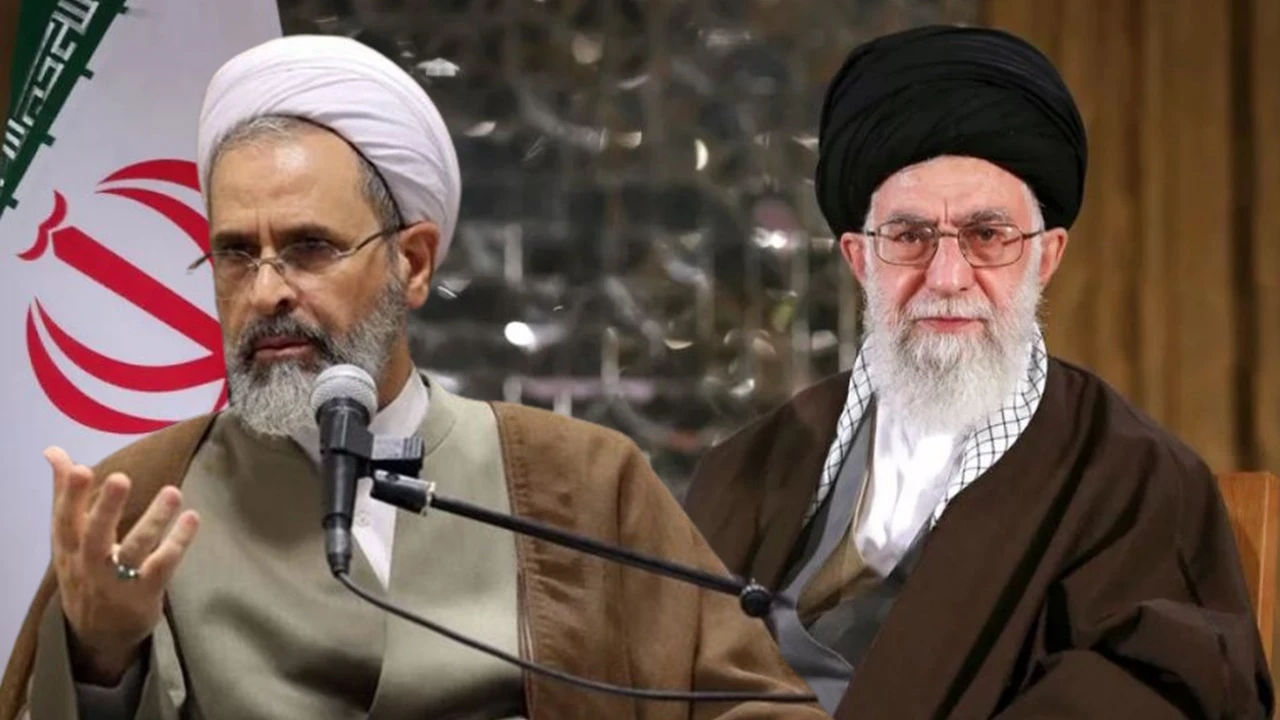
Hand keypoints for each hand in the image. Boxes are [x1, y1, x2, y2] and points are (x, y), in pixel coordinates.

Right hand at [45, 446, 199, 684]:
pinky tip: (192, 519)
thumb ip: (66, 494)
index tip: (80, 467)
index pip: (64, 520)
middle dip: (106, 508)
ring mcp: (117, 582)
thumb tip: (54, 451)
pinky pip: (163, 566)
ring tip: (173, 492)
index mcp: (68, 549)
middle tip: (121, 478)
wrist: (98, 636)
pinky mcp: (145, 594)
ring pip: (135, 549)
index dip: (70, 495)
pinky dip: (178, 542)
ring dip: (154, 520)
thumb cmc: (85, 573)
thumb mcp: (68, 540)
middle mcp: (89, 565)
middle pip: (94, 536)